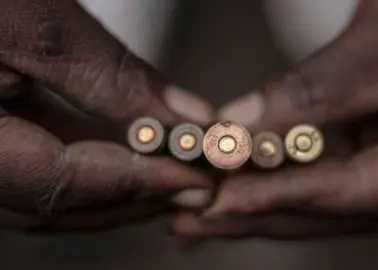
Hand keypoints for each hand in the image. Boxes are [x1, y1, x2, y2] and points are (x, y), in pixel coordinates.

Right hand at [0, 1, 213, 230]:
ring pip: (48, 191)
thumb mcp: (32, 18)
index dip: (135, 184)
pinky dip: (92, 161)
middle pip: (56, 202)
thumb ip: (108, 75)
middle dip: (133, 197)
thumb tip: (184, 117)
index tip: (196, 177)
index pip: (56, 185)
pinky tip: (131, 149)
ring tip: (173, 171)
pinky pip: (38, 163)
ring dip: (118, 185)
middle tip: (195, 183)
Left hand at [171, 0, 377, 238]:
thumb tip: (238, 129)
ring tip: (204, 209)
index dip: (276, 196)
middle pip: (325, 207)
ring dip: (262, 197)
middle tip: (192, 221)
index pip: (344, 192)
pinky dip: (279, 168)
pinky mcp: (374, 138)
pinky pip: (321, 163)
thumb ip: (314, 93)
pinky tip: (244, 175)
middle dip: (257, 213)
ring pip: (319, 189)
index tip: (217, 198)